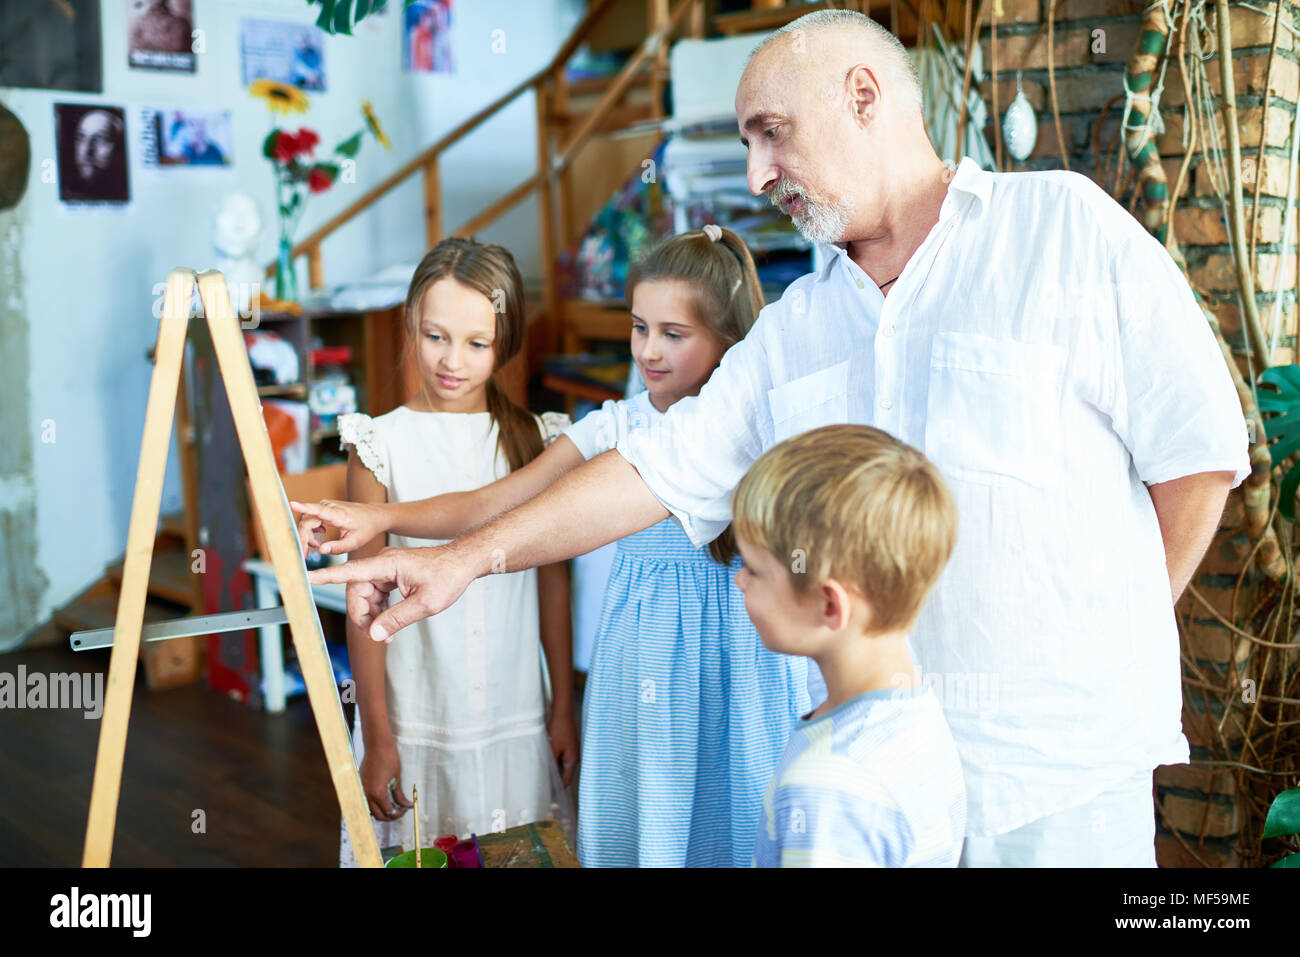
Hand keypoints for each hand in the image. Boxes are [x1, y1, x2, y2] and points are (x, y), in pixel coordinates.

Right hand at [291, 499, 389, 558]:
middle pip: (307, 521)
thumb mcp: (355, 542)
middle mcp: (329, 507)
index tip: (292, 504)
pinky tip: (320, 539)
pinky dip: (312, 531)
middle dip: (303, 539)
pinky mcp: (324, 508)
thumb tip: (320, 550)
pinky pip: (310, 519)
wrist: (374, 516)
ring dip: (307, 536)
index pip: (318, 510)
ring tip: (316, 547)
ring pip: (307, 521)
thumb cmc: (366, 528)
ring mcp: (326, 506)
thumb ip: (338, 547)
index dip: (304, 507)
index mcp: (338, 514)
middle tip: (304, 555)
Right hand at [309, 545, 477, 641]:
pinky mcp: (393, 574)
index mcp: (387, 563)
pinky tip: (389, 625)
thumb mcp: (425, 604)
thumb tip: (374, 634)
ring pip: (367, 595)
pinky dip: (381, 610)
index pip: (351, 572)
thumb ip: (397, 618)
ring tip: (387, 635)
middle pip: (358, 591)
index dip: (328, 577)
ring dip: (372, 616)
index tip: (309, 578)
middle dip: (363, 616)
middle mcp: (383, 562)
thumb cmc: (448, 577)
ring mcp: (387, 568)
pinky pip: (377, 593)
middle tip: (377, 636)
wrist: (464, 562)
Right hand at [359, 738, 412, 821]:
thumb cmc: (389, 758)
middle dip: (390, 815)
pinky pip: (365, 802)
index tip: (404, 810)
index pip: (389, 811)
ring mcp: (361, 791)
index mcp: (378, 793)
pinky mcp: (359, 786)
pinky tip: (382, 801)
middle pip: (379, 815)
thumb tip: (406, 805)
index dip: (398, 813)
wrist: (377, 745)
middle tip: (399, 811)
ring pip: (370, 810)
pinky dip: (373, 805)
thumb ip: (399, 795)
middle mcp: (367, 795)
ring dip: (380, 812)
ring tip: (391, 806)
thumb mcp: (397, 778)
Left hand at [548, 710, 579, 788]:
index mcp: (573, 760)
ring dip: (555, 769)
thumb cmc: (559, 729)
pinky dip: (556, 761)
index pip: (565, 781)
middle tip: (543, 787)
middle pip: (565, 773)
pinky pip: (563, 757)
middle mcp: (575, 757)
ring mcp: (573, 750)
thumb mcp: (552, 749)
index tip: (549, 797)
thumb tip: (548, 777)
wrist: (563, 712)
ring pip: (563, 765)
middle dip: (555, 780)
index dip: (557, 790)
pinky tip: (547, 761)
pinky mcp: (570, 744)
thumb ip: (550, 764)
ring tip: (544, 775)